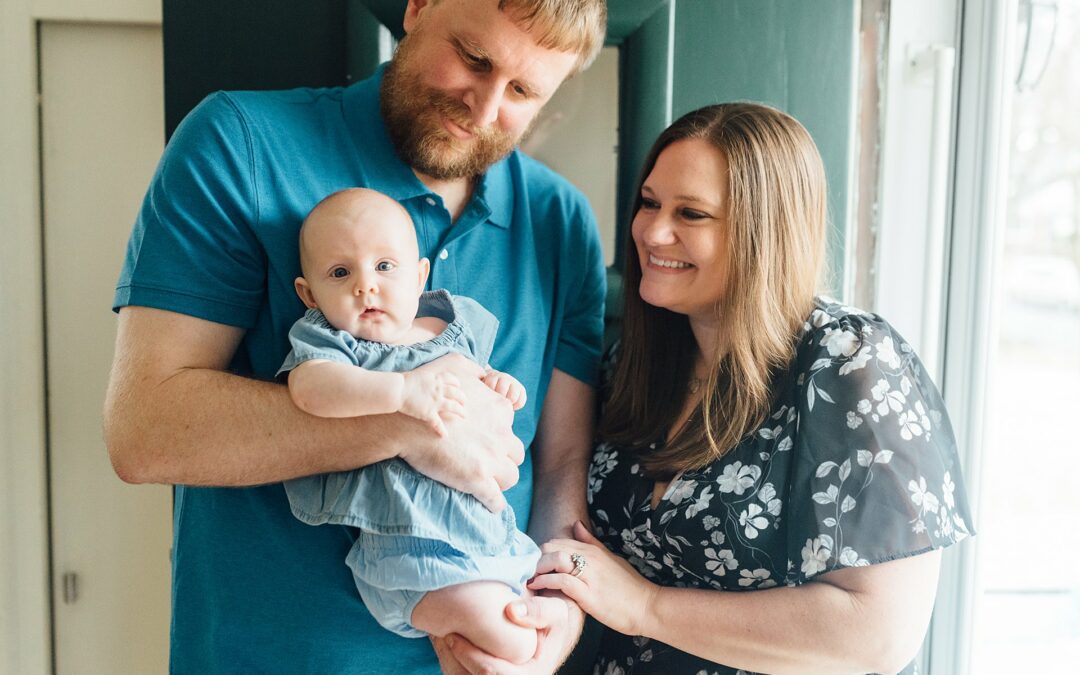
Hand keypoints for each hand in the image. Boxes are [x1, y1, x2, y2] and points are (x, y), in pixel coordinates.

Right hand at [396, 353, 523, 512]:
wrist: (403, 419)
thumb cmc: (426, 388)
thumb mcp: (457, 365)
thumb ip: (476, 372)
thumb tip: (485, 375)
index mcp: (500, 409)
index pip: (510, 426)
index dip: (498, 434)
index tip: (485, 438)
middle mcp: (501, 434)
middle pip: (515, 453)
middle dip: (504, 458)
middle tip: (487, 461)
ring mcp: (490, 458)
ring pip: (511, 476)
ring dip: (500, 479)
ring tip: (487, 482)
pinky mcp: (477, 479)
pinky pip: (496, 500)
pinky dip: (493, 503)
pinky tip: (487, 503)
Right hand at [399, 368, 464, 436]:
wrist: (397, 389)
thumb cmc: (403, 382)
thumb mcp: (419, 375)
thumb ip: (427, 379)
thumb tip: (427, 380)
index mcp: (436, 379)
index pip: (452, 380)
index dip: (457, 384)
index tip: (459, 387)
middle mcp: (439, 390)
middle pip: (457, 393)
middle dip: (463, 398)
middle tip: (465, 403)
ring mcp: (435, 402)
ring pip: (453, 407)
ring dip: (461, 411)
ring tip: (465, 416)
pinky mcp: (428, 413)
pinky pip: (438, 423)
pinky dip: (442, 430)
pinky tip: (445, 435)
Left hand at [432, 593, 582, 674]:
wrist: (547, 630)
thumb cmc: (549, 620)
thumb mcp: (556, 611)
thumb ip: (539, 609)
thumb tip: (512, 610)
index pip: (493, 673)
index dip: (469, 656)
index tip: (451, 636)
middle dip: (452, 661)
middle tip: (439, 636)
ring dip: (448, 663)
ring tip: (437, 639)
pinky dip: (449, 664)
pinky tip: (443, 644)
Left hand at [527, 521, 658, 636]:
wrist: (647, 606)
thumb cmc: (629, 586)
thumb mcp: (610, 558)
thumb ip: (591, 542)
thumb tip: (575, 524)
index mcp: (593, 550)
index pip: (558, 541)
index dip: (542, 552)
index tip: (533, 564)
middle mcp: (590, 558)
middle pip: (552, 547)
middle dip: (536, 559)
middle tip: (527, 573)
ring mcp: (590, 575)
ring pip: (555, 560)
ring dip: (537, 568)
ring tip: (529, 579)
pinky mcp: (589, 594)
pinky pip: (561, 581)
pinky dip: (546, 582)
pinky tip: (538, 587)